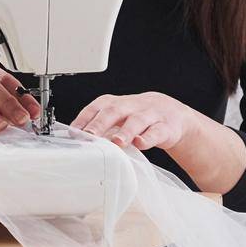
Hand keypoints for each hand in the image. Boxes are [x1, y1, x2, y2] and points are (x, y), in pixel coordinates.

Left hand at [72, 92, 195, 151]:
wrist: (171, 112)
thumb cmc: (137, 115)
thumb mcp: (117, 116)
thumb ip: (98, 126)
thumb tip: (76, 138)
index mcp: (115, 103)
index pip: (96, 107)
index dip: (84, 118)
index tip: (74, 132)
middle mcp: (131, 106)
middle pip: (114, 111)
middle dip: (101, 123)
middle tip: (90, 135)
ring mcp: (149, 115)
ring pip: (136, 121)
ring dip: (125, 131)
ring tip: (116, 142)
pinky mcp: (165, 127)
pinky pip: (156, 132)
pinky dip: (148, 138)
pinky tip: (140, 143)